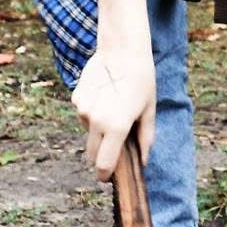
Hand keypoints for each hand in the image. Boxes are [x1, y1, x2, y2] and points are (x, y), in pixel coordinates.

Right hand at [71, 46, 155, 183]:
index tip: (108, 176)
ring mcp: (83, 109)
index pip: (104, 164)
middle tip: (115, 143)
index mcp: (117, 127)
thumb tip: (143, 161)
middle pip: (92, 152)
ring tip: (114, 107)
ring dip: (98, 129)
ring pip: (88, 131)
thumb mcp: (149, 110)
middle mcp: (96, 121)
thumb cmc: (142, 80)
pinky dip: (92, 111)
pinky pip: (83, 113)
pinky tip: (104, 95)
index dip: (105, 174)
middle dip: (101, 154)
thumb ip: (145, 138)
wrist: (123, 49)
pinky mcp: (77, 97)